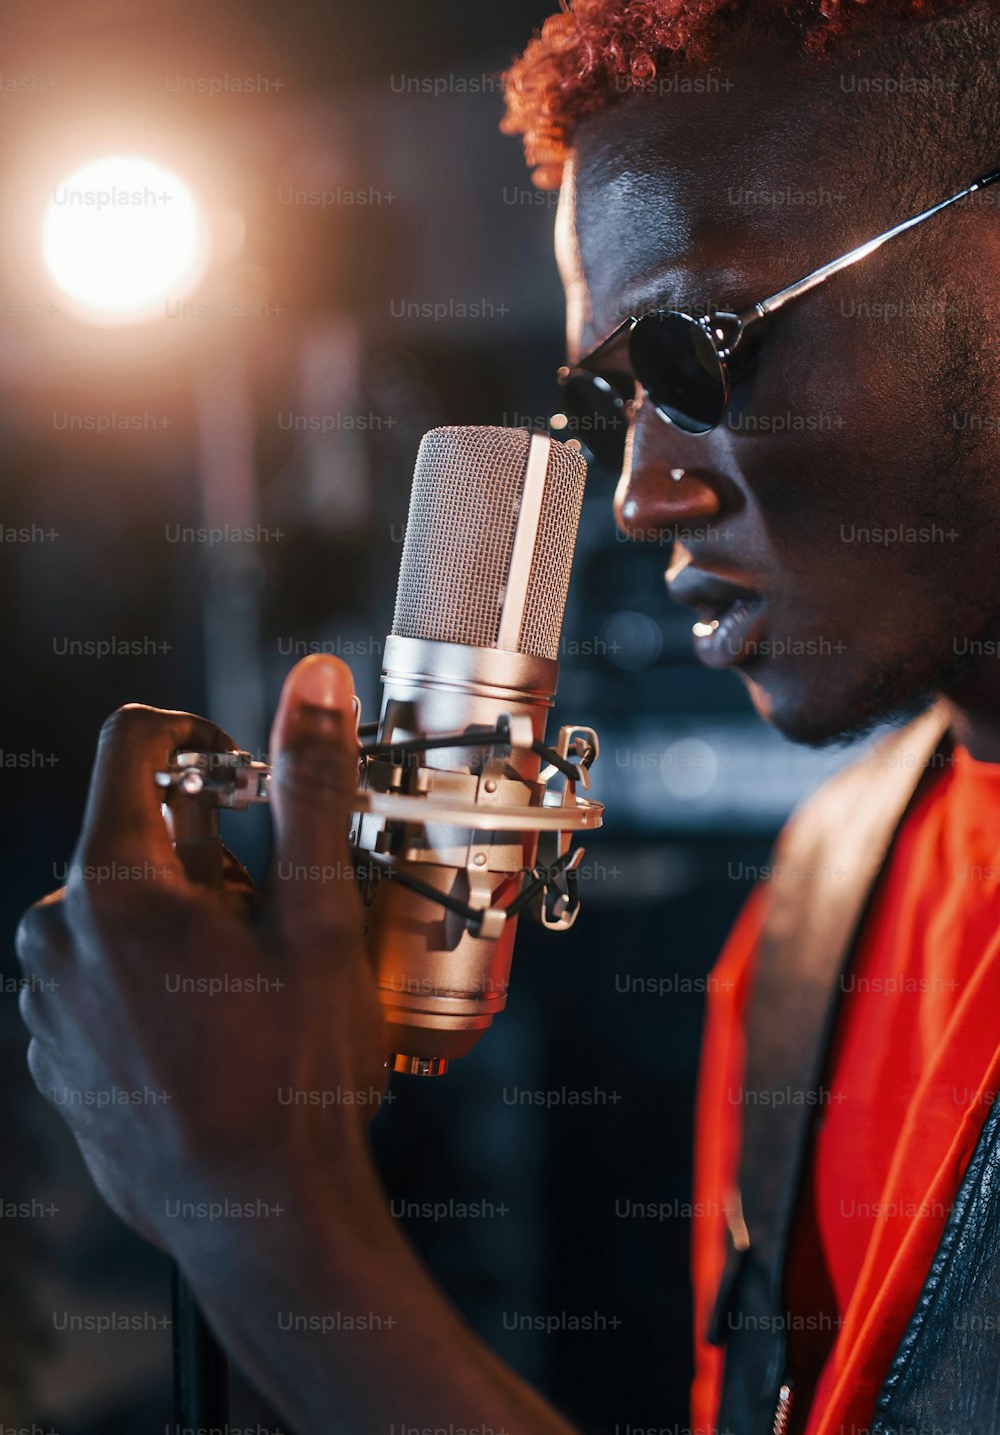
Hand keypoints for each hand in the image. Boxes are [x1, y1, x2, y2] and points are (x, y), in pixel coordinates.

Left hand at [16, 655, 388, 1251]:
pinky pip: (100, 975)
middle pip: (133, 833)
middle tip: (273, 919)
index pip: (132, 744)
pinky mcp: (56, 1053)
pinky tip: (211, 1032)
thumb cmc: (294, 1073)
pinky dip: (151, 978)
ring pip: (118, 909)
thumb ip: (308, 785)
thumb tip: (311, 681)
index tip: (247, 780)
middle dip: (206, 853)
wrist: (262, 1220)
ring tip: (246, 988)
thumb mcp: (319, 915)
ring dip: (180, 921)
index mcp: (114, 884)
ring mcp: (48, 1000)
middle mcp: (57, 932)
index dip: (198, 738)